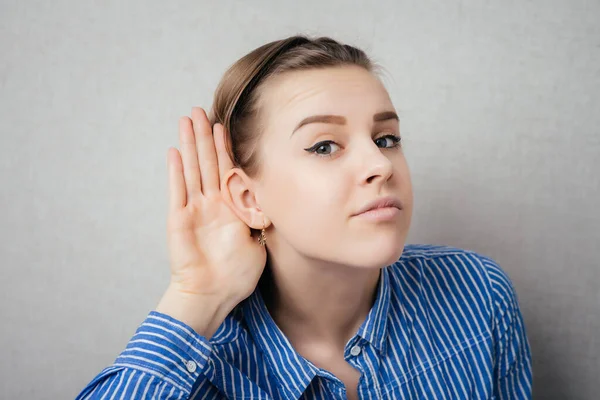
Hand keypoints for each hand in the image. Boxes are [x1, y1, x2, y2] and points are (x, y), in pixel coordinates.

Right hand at [157, 107, 266, 335]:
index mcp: (230, 207)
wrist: (214, 294)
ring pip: (193, 169)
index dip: (226, 148)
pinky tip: (175, 151)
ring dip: (190, 144)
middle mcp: (211, 204)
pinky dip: (176, 171)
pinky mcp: (179, 219)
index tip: (227, 125)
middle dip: (205, 135)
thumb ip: (260, 219)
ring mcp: (194, 209)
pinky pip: (178, 191)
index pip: (228, 169)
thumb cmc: (237, 274)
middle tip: (201, 110)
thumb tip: (273, 200)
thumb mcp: (258, 242)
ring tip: (187, 119)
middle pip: (208, 162)